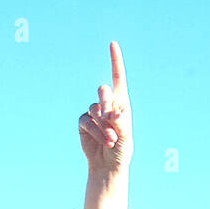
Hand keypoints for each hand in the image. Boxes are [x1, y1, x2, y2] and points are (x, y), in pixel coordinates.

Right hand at [78, 41, 132, 176]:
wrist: (109, 164)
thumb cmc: (122, 150)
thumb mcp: (125, 136)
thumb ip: (120, 122)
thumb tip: (113, 111)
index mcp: (122, 104)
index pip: (118, 78)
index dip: (115, 61)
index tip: (113, 43)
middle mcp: (107, 105)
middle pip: (103, 92)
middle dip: (107, 105)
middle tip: (112, 120)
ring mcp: (94, 113)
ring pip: (94, 109)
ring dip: (103, 125)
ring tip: (112, 139)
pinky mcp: (83, 122)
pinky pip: (86, 121)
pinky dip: (96, 131)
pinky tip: (104, 141)